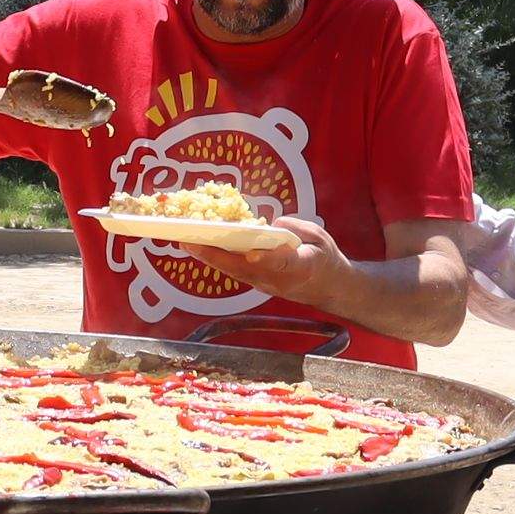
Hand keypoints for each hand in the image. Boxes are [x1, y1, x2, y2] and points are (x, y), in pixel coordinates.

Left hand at [176, 214, 344, 307]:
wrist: (330, 289)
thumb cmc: (326, 258)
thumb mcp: (320, 237)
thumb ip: (296, 228)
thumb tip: (269, 225)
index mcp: (303, 266)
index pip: (283, 262)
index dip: (267, 258)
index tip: (253, 253)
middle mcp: (280, 279)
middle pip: (244, 268)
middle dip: (216, 255)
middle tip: (190, 241)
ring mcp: (266, 285)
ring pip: (234, 271)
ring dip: (209, 258)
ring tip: (185, 241)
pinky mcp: (257, 284)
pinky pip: (234, 271)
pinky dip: (216, 259)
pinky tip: (199, 248)